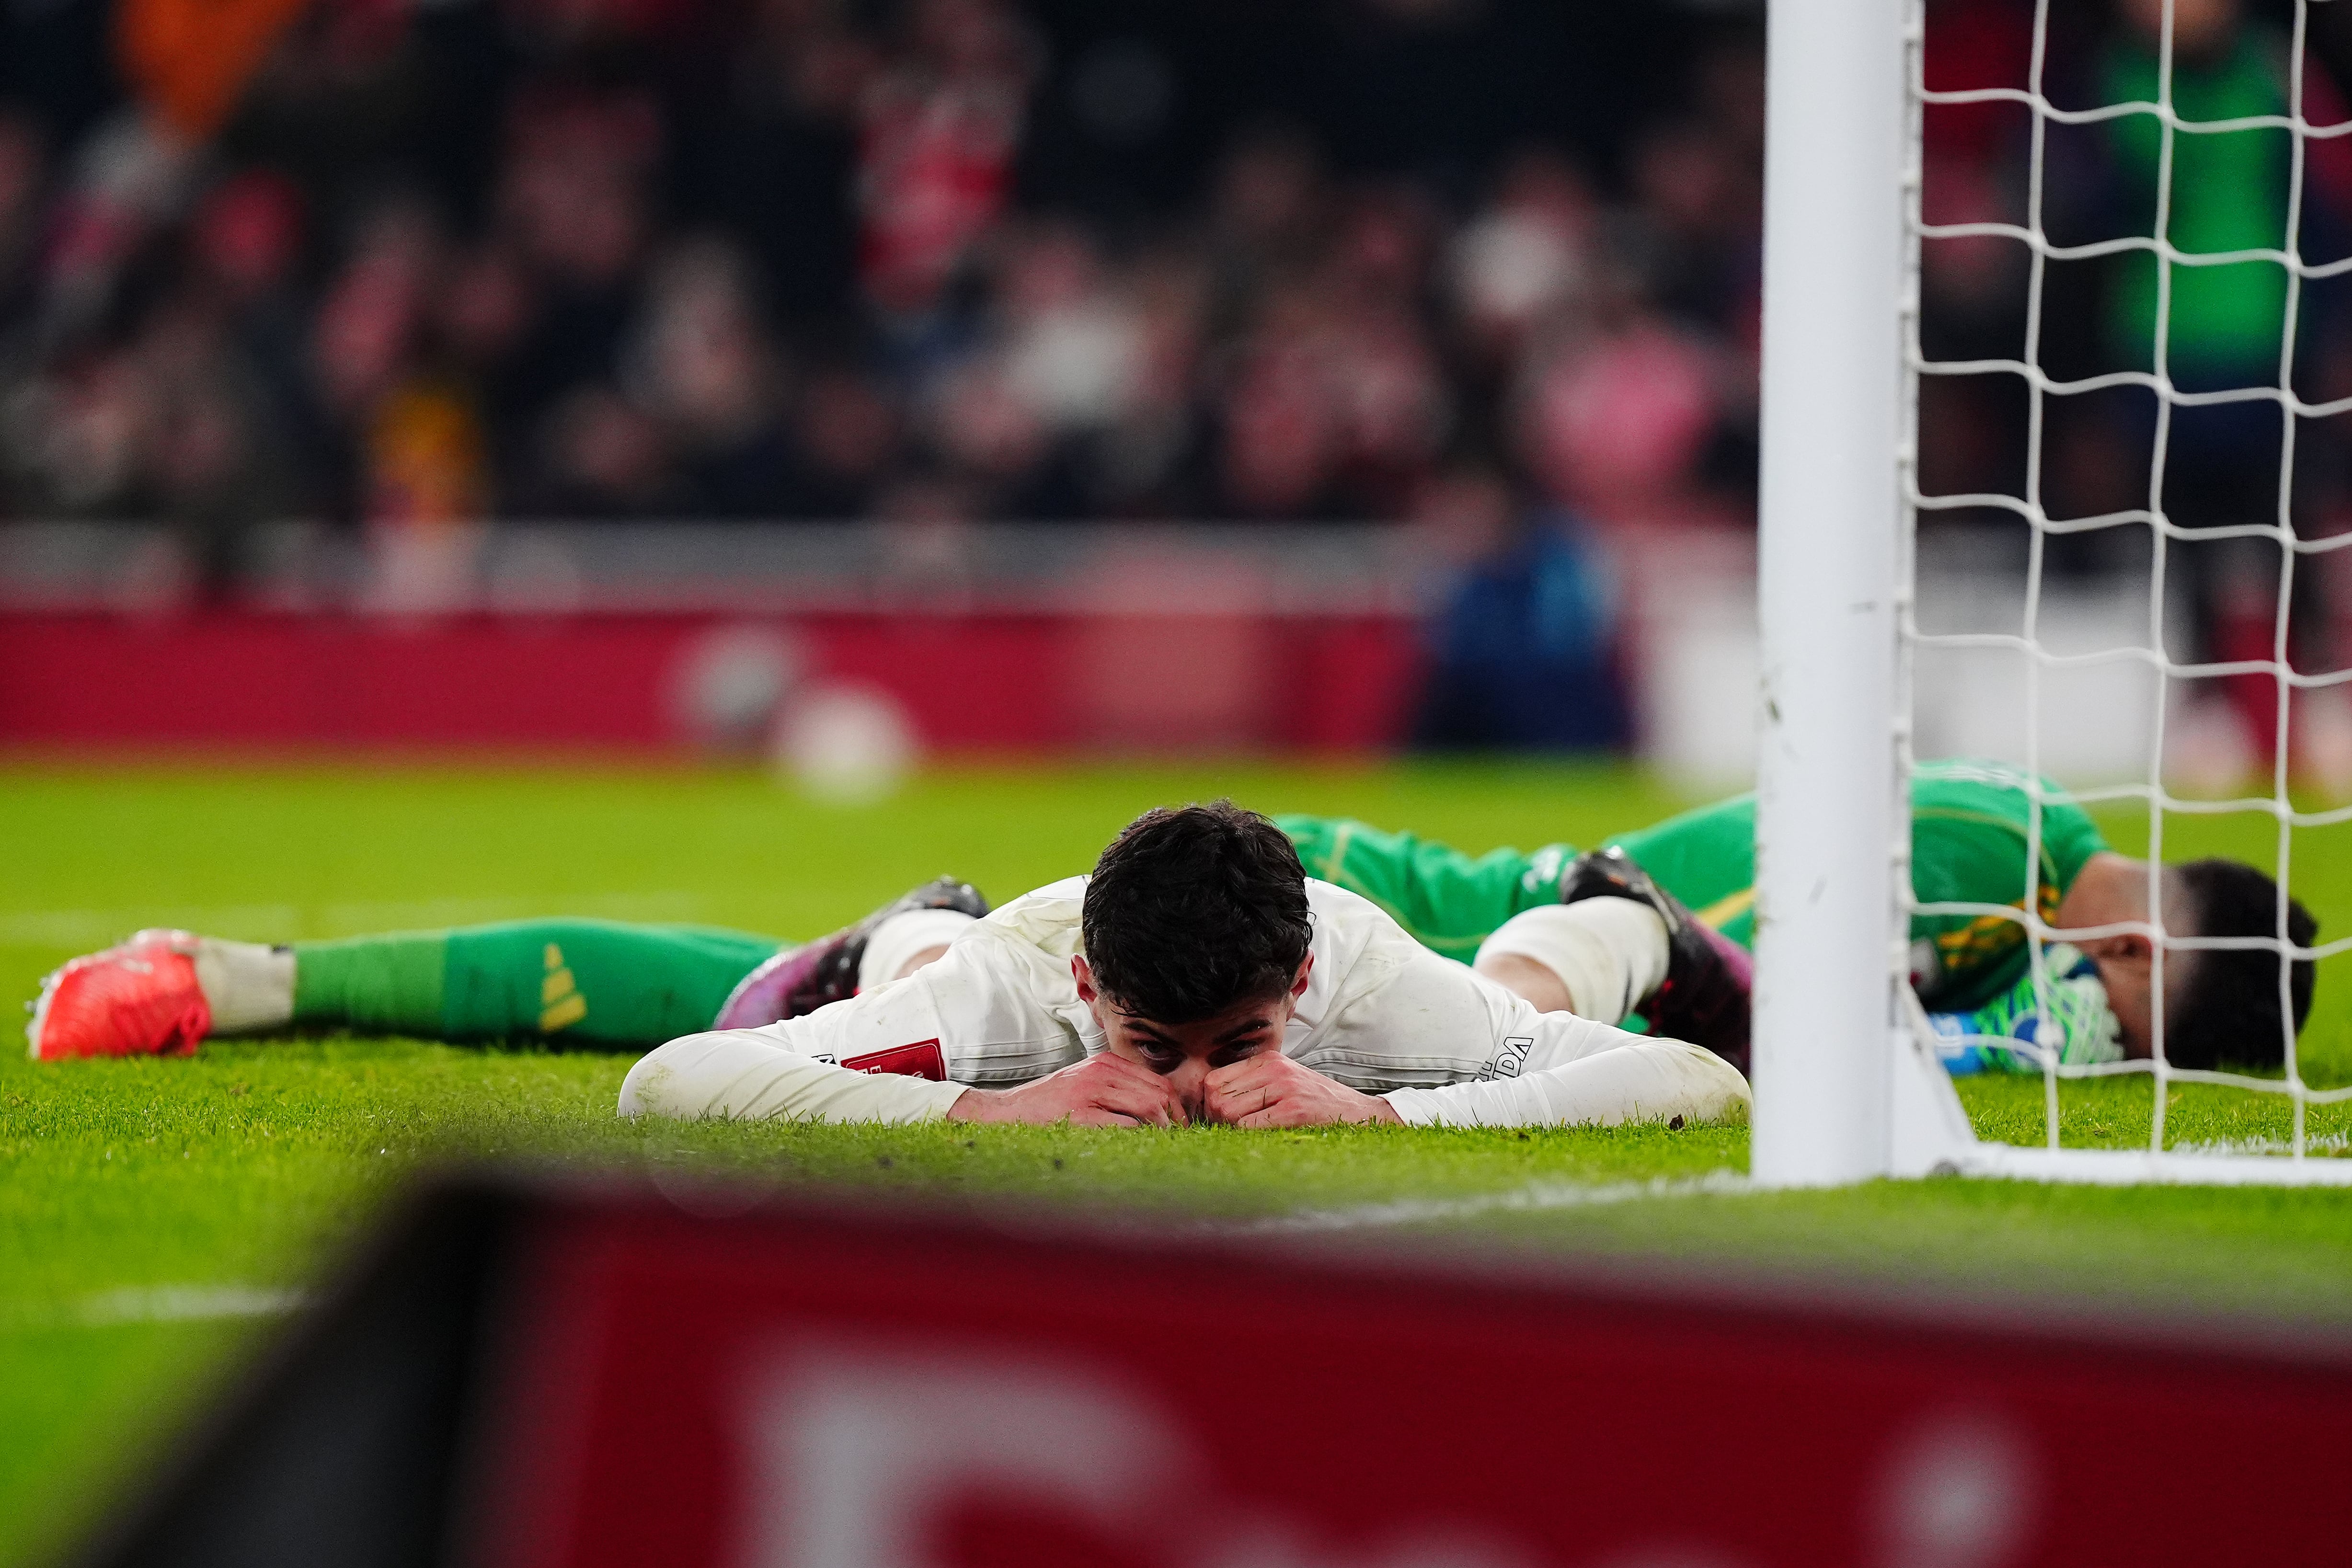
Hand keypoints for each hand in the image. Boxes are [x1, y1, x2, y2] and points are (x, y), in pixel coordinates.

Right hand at [947, 1052, 1187, 1127]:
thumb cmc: (1046, 1104)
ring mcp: (1090, 1092)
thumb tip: (1156, 1110)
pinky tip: (1140, 1151)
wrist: (1005, 1112)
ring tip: (1165, 1148)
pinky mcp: (1081, 1115)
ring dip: (1163, 1130)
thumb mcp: (1083, 1083)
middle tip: (1181, 1141)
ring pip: (1148, 1107)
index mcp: (1104, 1063)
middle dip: (1177, 1120)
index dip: (1176, 1106)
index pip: (1157, 1081)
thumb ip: (1114, 1088)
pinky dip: (1139, 1140)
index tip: (1181, 1126)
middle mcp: (1100, 1072)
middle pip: (1159, 1093)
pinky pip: (1126, 1127)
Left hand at [1200, 1052, 1401, 1128]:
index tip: (1219, 1119)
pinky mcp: (1294, 1111)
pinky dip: (1247, 1139)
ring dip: (1229, 1131)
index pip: (1213, 1079)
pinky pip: (1248, 1127)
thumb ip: (1252, 1085)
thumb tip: (1210, 1103)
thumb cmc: (1318, 1103)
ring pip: (1228, 1112)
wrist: (1360, 1114)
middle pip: (1216, 1097)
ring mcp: (1285, 1089)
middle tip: (1229, 1133)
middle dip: (1216, 1120)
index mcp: (1268, 1060)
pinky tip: (1262, 1140)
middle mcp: (1274, 1069)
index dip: (1209, 1104)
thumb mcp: (1284, 1082)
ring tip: (1247, 1137)